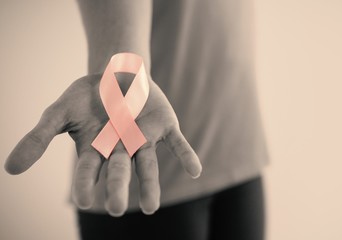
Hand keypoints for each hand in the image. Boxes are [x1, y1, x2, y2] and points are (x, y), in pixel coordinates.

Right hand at [4, 73, 201, 215]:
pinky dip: (186, 156)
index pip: (88, 170)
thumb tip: (10, 170)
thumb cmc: (86, 97)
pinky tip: (195, 171)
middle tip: (116, 209)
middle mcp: (121, 150)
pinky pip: (177, 143)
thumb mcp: (59, 113)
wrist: (115, 74)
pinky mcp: (164, 127)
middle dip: (118, 188)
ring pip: (148, 165)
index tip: (84, 201)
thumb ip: (38, 138)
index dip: (86, 184)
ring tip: (152, 207)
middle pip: (119, 171)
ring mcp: (144, 139)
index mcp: (95, 150)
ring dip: (150, 185)